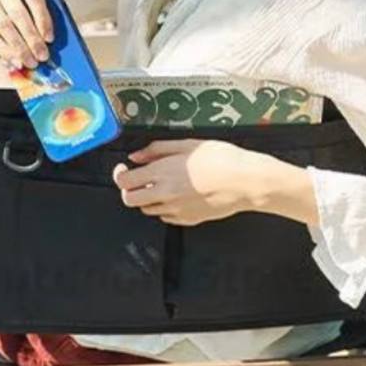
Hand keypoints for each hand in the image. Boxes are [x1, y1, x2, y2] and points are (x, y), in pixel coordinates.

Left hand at [112, 139, 288, 227]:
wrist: (246, 182)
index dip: (119, 174)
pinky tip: (178, 195)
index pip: (125, 181)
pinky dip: (164, 208)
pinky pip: (166, 217)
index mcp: (162, 172)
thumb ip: (157, 150)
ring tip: (162, 185)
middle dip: (129, 190)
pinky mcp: (188, 220)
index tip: (124, 168)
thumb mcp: (188, 144)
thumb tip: (135, 156)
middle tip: (139, 179)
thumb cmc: (222, 158)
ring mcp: (175, 210)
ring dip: (147, 198)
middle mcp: (164, 194)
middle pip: (130, 200)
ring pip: (147, 210)